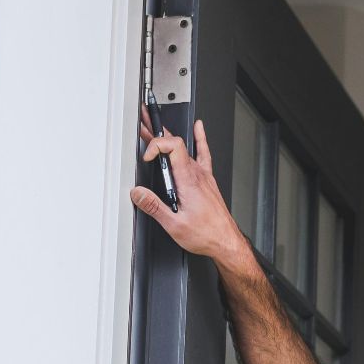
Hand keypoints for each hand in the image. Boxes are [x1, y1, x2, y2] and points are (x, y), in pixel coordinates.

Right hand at [130, 109, 251, 265]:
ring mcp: (203, 176)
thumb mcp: (174, 224)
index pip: (172, 146)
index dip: (156, 145)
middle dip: (155, 133)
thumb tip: (137, 193)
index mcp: (188, 180)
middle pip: (175, 143)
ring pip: (184, 148)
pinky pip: (203, 153)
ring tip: (154, 126)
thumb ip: (154, 206)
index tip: (146, 158)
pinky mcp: (207, 181)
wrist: (226, 241)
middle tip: (142, 122)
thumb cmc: (207, 234)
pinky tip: (198, 128)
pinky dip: (200, 139)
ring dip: (168, 138)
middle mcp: (197, 174)